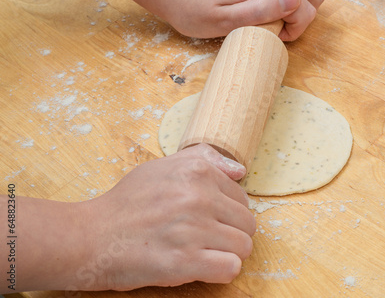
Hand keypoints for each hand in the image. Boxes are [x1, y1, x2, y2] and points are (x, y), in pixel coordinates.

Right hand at [5, 144, 254, 292]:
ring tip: (202, 252)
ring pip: (243, 247)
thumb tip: (241, 171)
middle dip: (231, 234)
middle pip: (247, 224)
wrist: (91, 236)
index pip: (242, 198)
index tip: (208, 219)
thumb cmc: (128, 202)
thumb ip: (204, 159)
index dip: (227, 213)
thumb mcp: (163, 166)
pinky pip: (231, 268)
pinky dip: (220, 272)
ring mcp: (193, 230)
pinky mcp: (185, 261)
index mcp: (196, 171)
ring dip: (227, 254)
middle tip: (206, 239)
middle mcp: (198, 197)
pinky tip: (201, 266)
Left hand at [68, 0, 326, 40]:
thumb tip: (294, 2)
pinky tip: (260, 0)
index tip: (275, 37)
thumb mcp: (222, 22)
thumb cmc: (189, 6)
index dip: (296, 29)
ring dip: (295, 1)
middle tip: (276, 27)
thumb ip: (260, 12)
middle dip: (304, 14)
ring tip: (267, 15)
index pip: (308, 8)